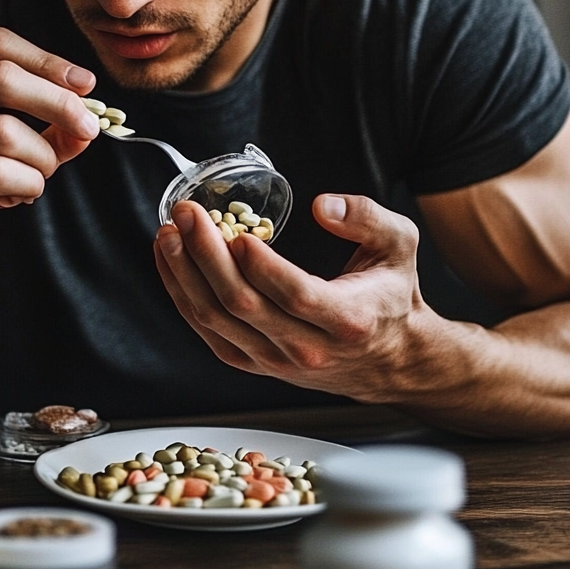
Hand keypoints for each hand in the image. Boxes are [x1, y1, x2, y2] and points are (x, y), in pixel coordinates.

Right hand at [0, 27, 100, 275]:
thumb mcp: (5, 137)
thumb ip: (49, 123)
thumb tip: (89, 120)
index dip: (47, 61)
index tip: (86, 84)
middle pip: (1, 78)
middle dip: (58, 102)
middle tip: (89, 127)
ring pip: (5, 131)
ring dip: (42, 156)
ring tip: (40, 173)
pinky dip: (28, 183)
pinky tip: (21, 194)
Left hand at [153, 194, 445, 401]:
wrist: (390, 358)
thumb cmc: (390, 294)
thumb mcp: (400, 245)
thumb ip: (368, 217)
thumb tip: (323, 205)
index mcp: (348, 319)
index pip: (295, 295)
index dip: (262, 266)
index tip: (238, 233)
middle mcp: (308, 348)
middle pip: (244, 305)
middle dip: (206, 255)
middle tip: (187, 214)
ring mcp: (276, 361)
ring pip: (217, 321)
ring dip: (184, 275)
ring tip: (169, 234)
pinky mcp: (253, 363)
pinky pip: (207, 332)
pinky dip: (183, 296)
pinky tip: (171, 262)